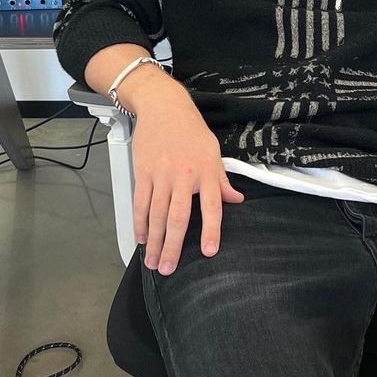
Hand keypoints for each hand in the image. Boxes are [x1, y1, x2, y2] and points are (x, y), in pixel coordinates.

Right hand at [130, 84, 244, 274]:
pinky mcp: (143, 172)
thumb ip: (222, 181)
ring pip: (156, 215)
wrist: (164, 107)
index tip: (209, 252)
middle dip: (173, 246)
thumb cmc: (191, 130)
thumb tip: (236, 200)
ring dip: (154, 242)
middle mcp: (184, 176)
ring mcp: (161, 175)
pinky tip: (141, 239)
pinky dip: (140, 223)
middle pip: (178, 218)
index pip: (211, 207)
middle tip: (169, 269)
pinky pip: (141, 203)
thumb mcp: (213, 153)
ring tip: (153, 262)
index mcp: (206, 172)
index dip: (211, 230)